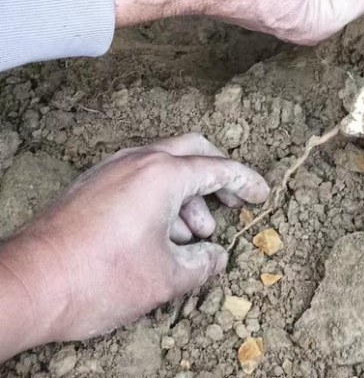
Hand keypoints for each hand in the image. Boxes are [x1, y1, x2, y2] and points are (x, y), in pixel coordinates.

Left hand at [0, 134, 267, 359]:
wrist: (32, 282)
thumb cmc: (99, 278)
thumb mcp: (164, 278)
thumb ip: (201, 264)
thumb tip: (217, 257)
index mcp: (163, 174)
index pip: (218, 167)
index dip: (245, 182)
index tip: (262, 195)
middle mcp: (138, 160)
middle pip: (192, 151)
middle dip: (216, 175)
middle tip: (231, 202)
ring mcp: (111, 169)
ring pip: (162, 165)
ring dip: (186, 192)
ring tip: (193, 234)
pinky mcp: (91, 185)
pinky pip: (137, 177)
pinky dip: (158, 196)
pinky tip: (159, 233)